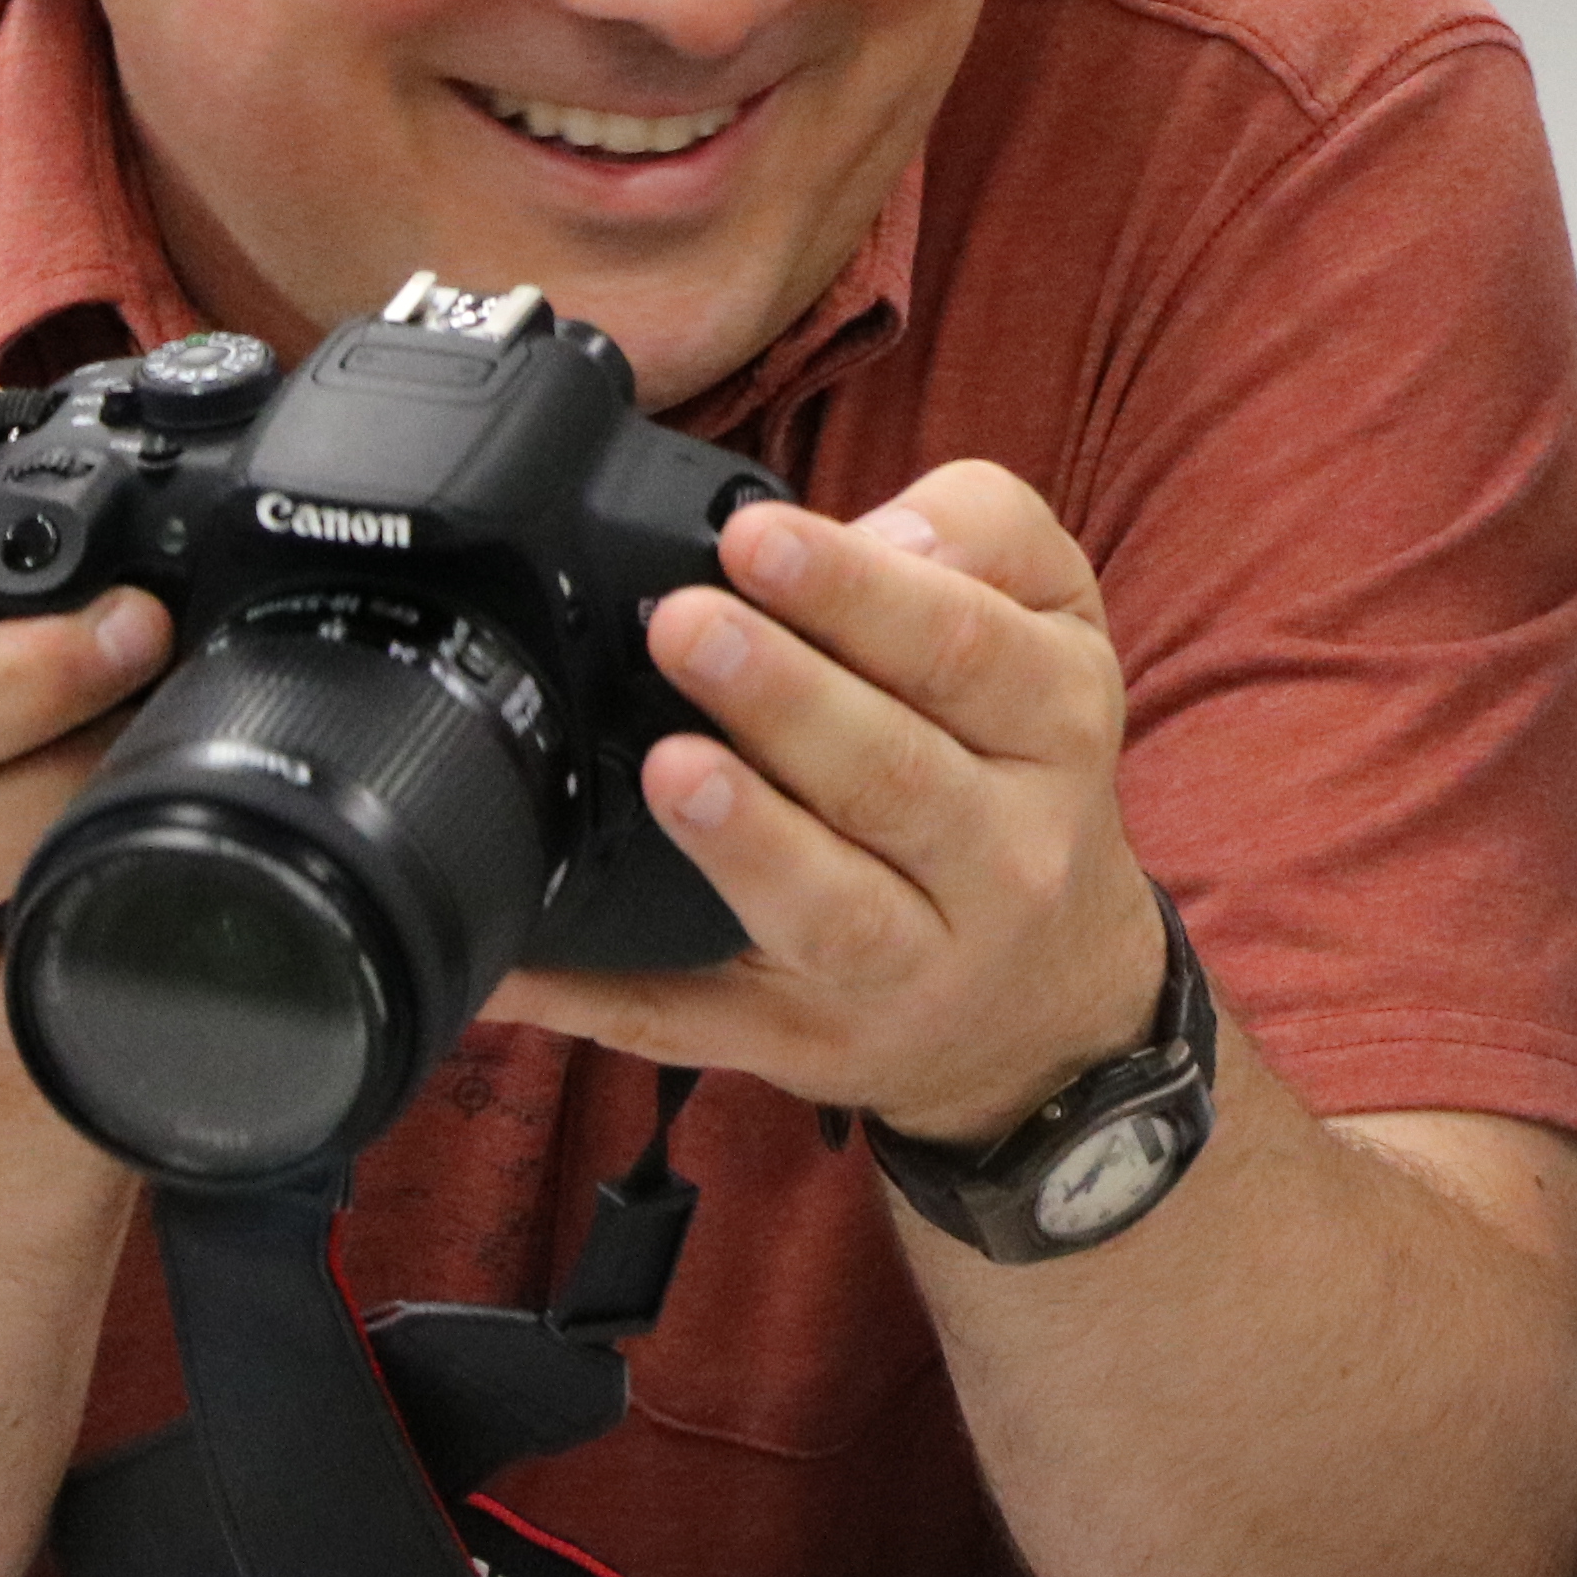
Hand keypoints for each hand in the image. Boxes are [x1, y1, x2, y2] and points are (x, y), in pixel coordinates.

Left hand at [513, 462, 1175, 1150]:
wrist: (1051, 998)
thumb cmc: (1018, 773)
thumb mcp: (1054, 622)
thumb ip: (981, 533)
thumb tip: (879, 534)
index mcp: (1052, 723)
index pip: (963, 647)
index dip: (857, 591)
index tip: (755, 537)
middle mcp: (1001, 854)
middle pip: (894, 775)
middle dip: (783, 698)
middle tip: (686, 624)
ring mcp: (912, 964)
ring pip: (833, 911)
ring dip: (746, 840)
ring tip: (672, 765)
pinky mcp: (813, 1044)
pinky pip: (699, 1025)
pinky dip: (605, 1000)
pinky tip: (522, 960)